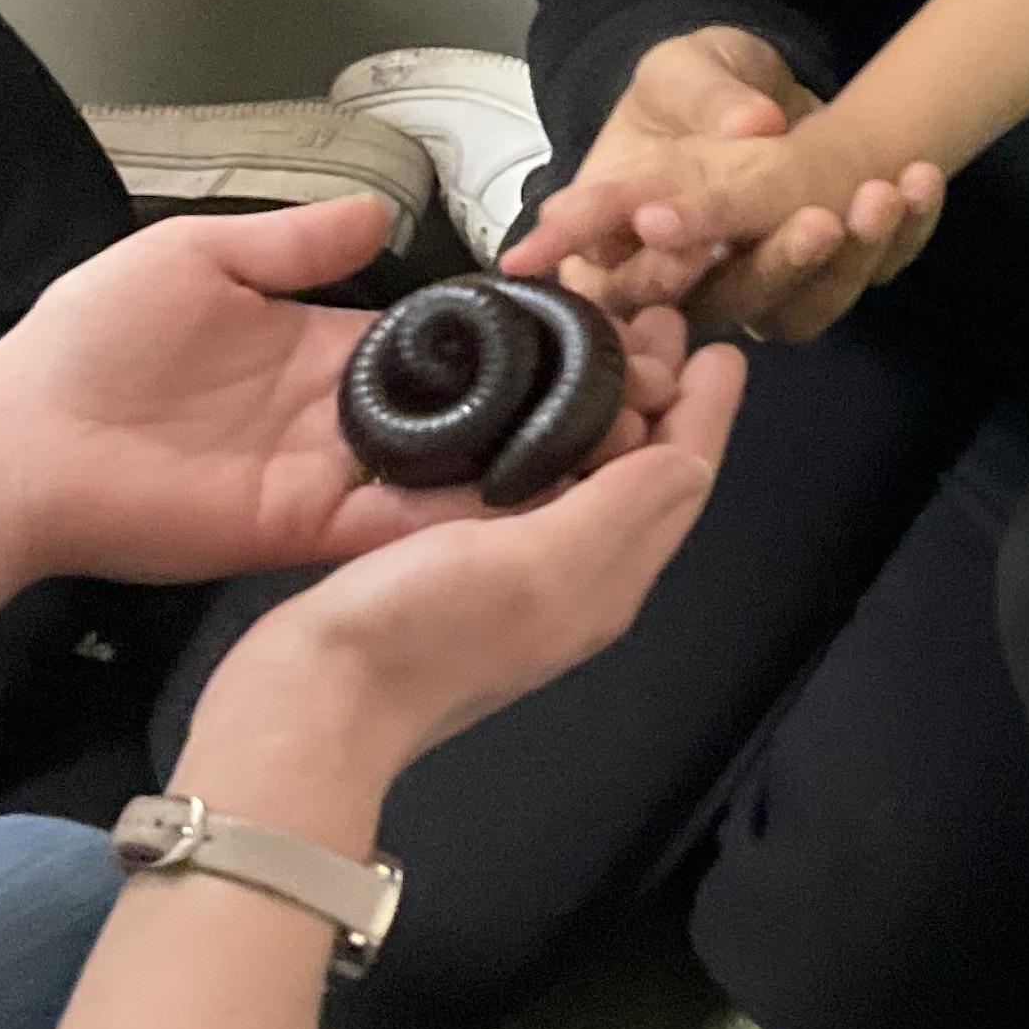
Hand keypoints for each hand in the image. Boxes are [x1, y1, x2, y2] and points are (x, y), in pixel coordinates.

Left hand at [0, 195, 694, 587]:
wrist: (19, 438)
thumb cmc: (93, 334)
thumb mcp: (198, 255)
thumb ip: (294, 240)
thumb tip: (384, 211)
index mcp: (325, 341)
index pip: (439, 336)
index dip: (507, 331)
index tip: (587, 317)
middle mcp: (344, 411)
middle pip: (462, 409)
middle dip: (534, 404)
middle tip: (630, 390)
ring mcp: (332, 474)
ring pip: (447, 471)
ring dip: (516, 463)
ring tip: (612, 447)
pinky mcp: (308, 527)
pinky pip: (398, 523)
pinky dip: (459, 517)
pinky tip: (531, 499)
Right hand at [181, 324, 745, 799]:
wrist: (311, 706)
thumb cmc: (424, 631)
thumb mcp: (540, 563)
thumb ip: (623, 507)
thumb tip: (692, 453)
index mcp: (612, 576)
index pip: (682, 478)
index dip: (705, 409)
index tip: (717, 342)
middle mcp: (580, 574)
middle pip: (644, 472)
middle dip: (658, 397)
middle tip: (647, 322)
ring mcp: (521, 571)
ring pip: (590, 474)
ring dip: (602, 406)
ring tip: (593, 339)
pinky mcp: (463, 562)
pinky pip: (529, 482)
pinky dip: (541, 429)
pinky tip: (514, 397)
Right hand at [501, 27, 943, 334]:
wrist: (758, 93)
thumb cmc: (695, 90)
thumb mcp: (682, 70)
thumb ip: (701, 96)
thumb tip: (753, 125)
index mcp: (631, 244)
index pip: (630, 287)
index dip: (660, 273)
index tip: (686, 231)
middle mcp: (697, 284)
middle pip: (730, 306)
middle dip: (778, 267)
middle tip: (820, 221)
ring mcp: (767, 287)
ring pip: (805, 309)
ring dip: (850, 262)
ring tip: (881, 194)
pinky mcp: (831, 275)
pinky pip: (871, 274)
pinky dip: (905, 234)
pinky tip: (920, 180)